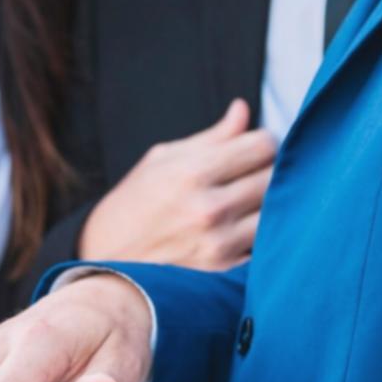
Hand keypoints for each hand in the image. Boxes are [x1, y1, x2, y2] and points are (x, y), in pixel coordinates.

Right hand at [80, 100, 276, 269]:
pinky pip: (265, 243)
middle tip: (250, 175)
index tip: (252, 148)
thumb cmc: (131, 207)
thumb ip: (210, 138)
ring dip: (267, 203)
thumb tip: (243, 110)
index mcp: (191, 173)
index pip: (262, 146)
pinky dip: (260, 233)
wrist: (105, 266)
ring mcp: (219, 243)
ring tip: (246, 202)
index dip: (262, 142)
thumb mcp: (160, 161)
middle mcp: (209, 209)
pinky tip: (239, 229)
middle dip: (267, 170)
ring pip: (276, 211)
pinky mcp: (224, 271)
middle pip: (274, 177)